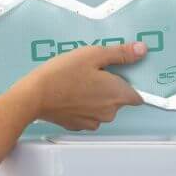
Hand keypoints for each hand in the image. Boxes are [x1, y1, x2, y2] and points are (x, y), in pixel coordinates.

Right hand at [13, 41, 145, 130]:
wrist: (34, 96)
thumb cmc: (62, 74)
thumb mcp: (93, 54)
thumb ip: (120, 53)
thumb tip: (141, 50)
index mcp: (117, 94)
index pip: (137, 95)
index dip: (129, 83)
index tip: (118, 74)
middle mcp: (109, 112)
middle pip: (118, 100)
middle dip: (109, 87)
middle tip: (91, 72)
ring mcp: (93, 121)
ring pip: (102, 108)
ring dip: (95, 97)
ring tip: (78, 82)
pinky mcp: (78, 125)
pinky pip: (87, 114)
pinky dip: (82, 106)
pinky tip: (70, 94)